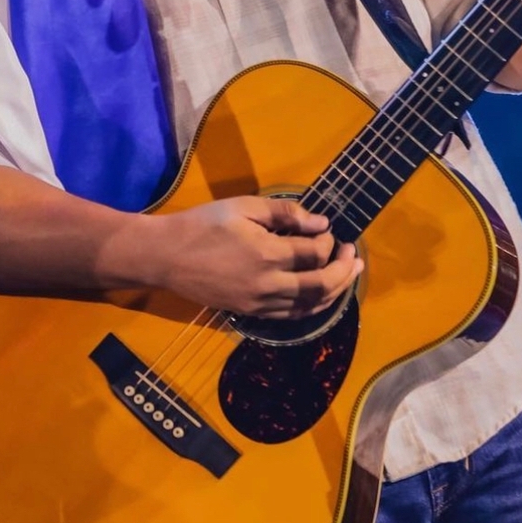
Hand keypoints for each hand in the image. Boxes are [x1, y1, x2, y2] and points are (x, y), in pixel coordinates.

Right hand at [148, 196, 361, 318]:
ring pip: (310, 306)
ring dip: (335, 291)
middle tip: (354, 255)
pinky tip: (319, 295)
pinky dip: (312, 306)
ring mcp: (260, 304)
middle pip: (321, 285)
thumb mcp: (243, 206)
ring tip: (348, 276)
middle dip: (344, 270)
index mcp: (267, 254)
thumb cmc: (203, 224)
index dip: (328, 240)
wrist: (166, 257)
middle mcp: (269, 284)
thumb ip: (284, 213)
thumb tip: (320, 222)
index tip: (328, 229)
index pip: (315, 252)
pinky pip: (292, 316)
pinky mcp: (251, 314)